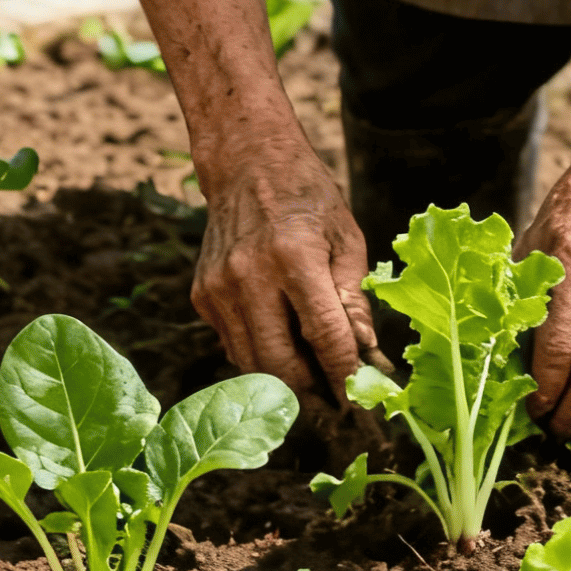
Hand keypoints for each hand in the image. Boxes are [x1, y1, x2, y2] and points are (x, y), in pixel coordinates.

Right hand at [190, 133, 377, 402]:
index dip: (345, 376)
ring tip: (315, 388)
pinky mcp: (201, 296)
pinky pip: (234, 346)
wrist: (246, 162)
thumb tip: (368, 357)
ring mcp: (218, 289)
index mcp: (293, 257)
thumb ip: (354, 300)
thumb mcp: (345, 239)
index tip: (362, 402)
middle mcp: (249, 277)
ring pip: (253, 365)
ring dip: (285, 384)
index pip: (324, 337)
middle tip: (337, 408)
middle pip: (281, 366)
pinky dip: (260, 357)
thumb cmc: (306, 196)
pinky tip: (283, 350)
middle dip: (312, 396)